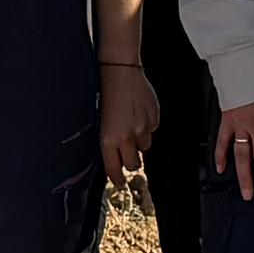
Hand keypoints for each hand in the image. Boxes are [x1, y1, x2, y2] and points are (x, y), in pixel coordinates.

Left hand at [100, 62, 162, 179]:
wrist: (120, 70)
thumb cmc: (105, 92)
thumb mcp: (100, 120)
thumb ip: (108, 139)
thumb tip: (113, 153)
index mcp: (108, 139)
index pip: (114, 170)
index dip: (117, 179)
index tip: (119, 182)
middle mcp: (126, 137)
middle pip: (134, 165)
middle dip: (131, 162)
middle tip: (128, 154)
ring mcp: (142, 128)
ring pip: (145, 147)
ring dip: (139, 141)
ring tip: (132, 125)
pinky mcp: (153, 118)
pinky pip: (153, 129)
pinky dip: (147, 126)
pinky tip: (139, 113)